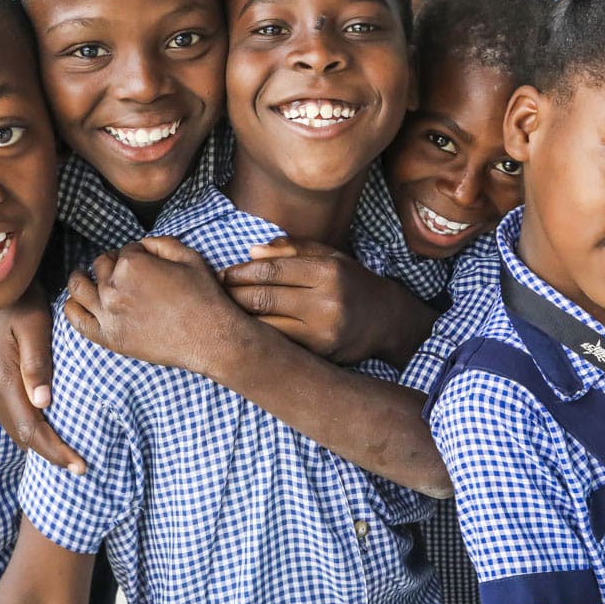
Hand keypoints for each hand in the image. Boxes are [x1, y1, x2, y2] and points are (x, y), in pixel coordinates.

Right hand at [0, 290, 84, 474]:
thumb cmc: (16, 304)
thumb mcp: (34, 326)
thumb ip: (37, 363)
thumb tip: (44, 403)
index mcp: (2, 381)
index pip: (31, 429)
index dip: (55, 451)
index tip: (80, 466)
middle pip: (22, 436)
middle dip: (51, 453)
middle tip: (81, 466)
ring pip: (15, 429)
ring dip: (40, 442)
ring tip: (69, 453)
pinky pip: (10, 416)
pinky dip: (30, 428)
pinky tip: (48, 428)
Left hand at [64, 237, 240, 375]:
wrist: (210, 338)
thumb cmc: (204, 298)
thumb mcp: (190, 257)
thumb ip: (162, 242)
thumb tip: (143, 243)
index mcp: (132, 264)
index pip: (124, 251)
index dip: (135, 254)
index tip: (144, 262)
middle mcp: (114, 287)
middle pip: (101, 267)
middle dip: (112, 264)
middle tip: (125, 273)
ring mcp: (108, 313)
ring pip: (79, 288)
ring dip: (81, 278)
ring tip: (84, 277)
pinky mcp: (109, 337)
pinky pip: (77, 320)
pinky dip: (72, 308)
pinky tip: (76, 302)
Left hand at [219, 237, 425, 364]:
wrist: (390, 322)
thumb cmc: (353, 284)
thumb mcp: (331, 257)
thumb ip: (293, 249)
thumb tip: (252, 252)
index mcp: (327, 271)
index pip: (271, 270)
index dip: (240, 272)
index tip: (222, 274)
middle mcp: (327, 302)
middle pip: (264, 298)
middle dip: (233, 295)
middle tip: (215, 294)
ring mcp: (324, 332)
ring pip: (267, 325)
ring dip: (240, 319)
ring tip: (224, 313)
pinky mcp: (321, 354)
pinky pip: (280, 344)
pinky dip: (258, 337)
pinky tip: (245, 332)